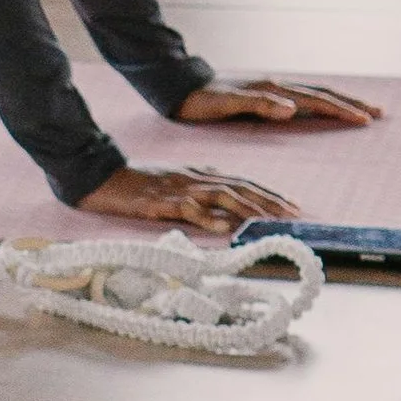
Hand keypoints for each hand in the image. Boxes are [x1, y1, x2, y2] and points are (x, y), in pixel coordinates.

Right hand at [76, 162, 295, 232]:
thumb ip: (202, 190)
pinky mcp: (163, 202)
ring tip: (269, 222)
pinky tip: (225, 227)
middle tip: (294, 215)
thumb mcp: (178, 182)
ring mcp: (182, 190)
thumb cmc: (141, 184)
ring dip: (248, 210)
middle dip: (269, 202)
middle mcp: (198, 179)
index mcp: (203, 173)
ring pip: (223, 198)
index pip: (244, 182)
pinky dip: (209, 219)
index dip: (270, 194)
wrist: (107, 178)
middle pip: (241, 188)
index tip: (293, 206)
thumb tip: (226, 207)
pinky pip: (190, 210)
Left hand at [174, 75, 380, 130]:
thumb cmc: (203, 101)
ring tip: (362, 109)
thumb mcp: (229, 104)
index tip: (365, 119)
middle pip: (323, 94)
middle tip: (379, 113)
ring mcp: (273, 90)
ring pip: (315, 95)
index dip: (342, 110)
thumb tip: (291, 109)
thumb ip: (260, 105)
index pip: (316, 100)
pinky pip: (302, 100)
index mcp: (274, 90)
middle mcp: (278, 87)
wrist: (183, 89)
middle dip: (352, 103)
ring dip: (341, 102)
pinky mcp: (266, 96)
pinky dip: (320, 105)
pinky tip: (325, 110)